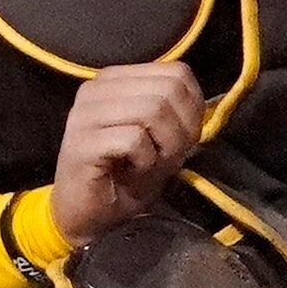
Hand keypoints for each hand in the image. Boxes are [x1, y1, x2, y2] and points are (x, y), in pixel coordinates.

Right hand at [51, 63, 203, 242]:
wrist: (88, 214)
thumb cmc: (127, 173)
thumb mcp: (163, 136)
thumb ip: (178, 110)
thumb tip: (205, 102)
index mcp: (116, 78)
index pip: (178, 73)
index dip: (192, 108)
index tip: (182, 137)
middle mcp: (96, 88)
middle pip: (168, 90)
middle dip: (181, 129)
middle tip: (166, 156)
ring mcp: (84, 114)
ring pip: (153, 110)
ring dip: (165, 146)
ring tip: (149, 164)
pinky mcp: (80, 142)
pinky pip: (134, 140)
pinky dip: (146, 161)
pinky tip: (132, 172)